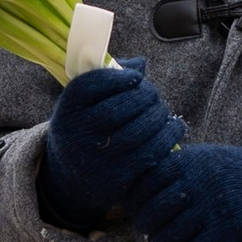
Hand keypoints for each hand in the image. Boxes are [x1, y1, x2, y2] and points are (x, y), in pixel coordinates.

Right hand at [39, 61, 183, 232]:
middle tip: (153, 96)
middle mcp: (78, 133)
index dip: (121, 77)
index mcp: (68, 109)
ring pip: (139, 130)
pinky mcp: (116, 177)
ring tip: (162, 112)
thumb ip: (109, 77)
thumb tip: (141, 64)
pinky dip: (168, 137)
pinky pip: (150, 152)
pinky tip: (173, 128)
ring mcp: (96, 158)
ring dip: (159, 116)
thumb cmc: (86, 126)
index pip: (94, 83)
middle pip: (120, 107)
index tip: (137, 77)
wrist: (71, 176)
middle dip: (145, 96)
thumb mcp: (85, 102)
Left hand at [137, 138, 241, 241]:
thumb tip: (144, 193)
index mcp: (189, 161)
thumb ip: (178, 169)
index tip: (137, 209)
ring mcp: (211, 207)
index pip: (147, 183)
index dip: (138, 200)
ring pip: (170, 234)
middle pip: (155, 211)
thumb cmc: (237, 173)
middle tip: (150, 231)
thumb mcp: (207, 158)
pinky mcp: (226, 230)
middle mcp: (197, 182)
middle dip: (147, 225)